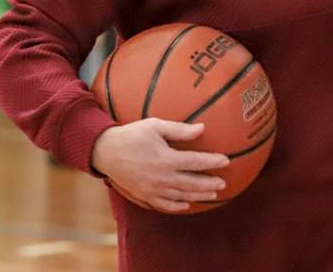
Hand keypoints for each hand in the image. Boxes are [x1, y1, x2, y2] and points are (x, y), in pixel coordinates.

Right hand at [90, 118, 229, 213]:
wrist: (106, 152)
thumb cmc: (132, 135)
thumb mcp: (155, 126)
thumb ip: (179, 129)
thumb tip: (202, 129)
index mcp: (166, 159)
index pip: (195, 162)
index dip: (212, 162)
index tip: (226, 160)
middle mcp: (162, 178)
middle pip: (192, 183)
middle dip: (209, 183)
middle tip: (224, 183)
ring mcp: (153, 189)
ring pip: (181, 196)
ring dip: (199, 196)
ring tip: (213, 195)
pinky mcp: (144, 196)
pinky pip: (165, 204)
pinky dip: (178, 206)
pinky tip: (187, 204)